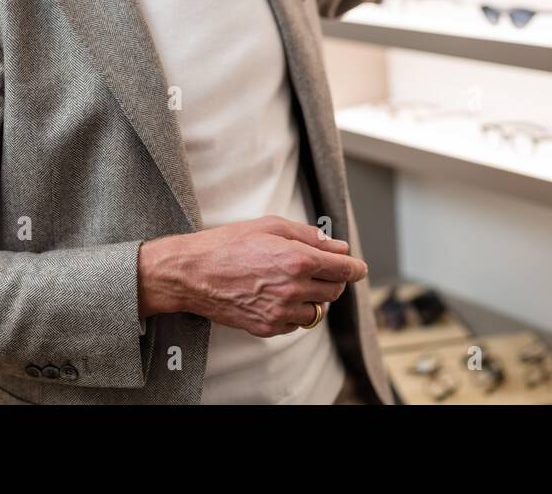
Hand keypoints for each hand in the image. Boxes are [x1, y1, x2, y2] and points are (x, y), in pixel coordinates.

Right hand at [138, 216, 366, 337]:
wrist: (193, 273)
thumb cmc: (228, 244)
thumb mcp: (270, 226)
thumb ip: (308, 235)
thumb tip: (336, 246)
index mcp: (298, 260)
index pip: (344, 269)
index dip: (355, 268)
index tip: (358, 267)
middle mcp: (293, 288)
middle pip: (335, 291)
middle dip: (333, 279)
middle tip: (320, 269)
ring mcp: (281, 311)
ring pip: (318, 311)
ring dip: (315, 298)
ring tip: (296, 283)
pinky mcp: (268, 327)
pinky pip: (296, 324)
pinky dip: (295, 312)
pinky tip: (280, 297)